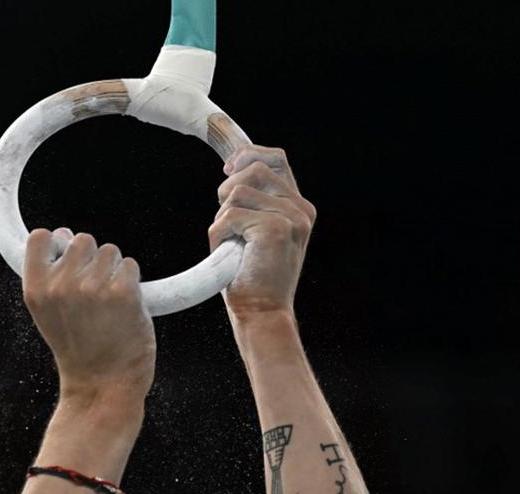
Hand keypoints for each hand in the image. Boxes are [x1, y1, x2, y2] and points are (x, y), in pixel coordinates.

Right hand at [23, 228, 155, 404]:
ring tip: (110, 302)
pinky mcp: (123, 293)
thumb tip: (63, 235)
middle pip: (83, 239)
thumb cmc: (79, 349)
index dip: (58, 242)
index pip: (41, 237)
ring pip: (110, 251)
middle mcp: (61, 286)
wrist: (102, 384)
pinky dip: (132, 282)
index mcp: (36, 290)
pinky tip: (125, 306)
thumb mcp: (48, 313)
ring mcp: (93, 288)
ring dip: (114, 270)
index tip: (67, 256)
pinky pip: (131, 266)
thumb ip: (50, 276)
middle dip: (92, 258)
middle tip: (95, 290)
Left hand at [208, 145, 315, 319]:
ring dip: (222, 219)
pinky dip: (218, 235)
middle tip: (228, 226)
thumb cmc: (251, 276)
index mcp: (299, 207)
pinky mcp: (275, 228)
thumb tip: (232, 166)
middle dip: (227, 191)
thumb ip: (253, 201)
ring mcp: (291, 217)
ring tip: (231, 245)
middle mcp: (301, 209)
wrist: (263, 314)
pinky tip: (230, 255)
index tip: (227, 169)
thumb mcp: (255, 232)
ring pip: (236, 191)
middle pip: (252, 168)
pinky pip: (229, 215)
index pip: (276, 158)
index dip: (248, 154)